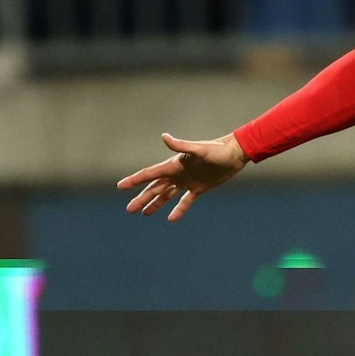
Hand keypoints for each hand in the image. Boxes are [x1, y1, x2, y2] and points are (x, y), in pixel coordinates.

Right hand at [116, 132, 247, 220]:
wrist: (234, 154)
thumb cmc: (217, 149)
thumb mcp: (199, 149)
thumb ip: (180, 146)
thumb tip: (164, 136)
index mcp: (174, 165)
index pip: (149, 174)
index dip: (134, 180)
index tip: (120, 186)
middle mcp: (177, 174)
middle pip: (155, 188)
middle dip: (141, 198)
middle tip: (129, 209)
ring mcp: (187, 181)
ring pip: (166, 195)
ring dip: (155, 204)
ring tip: (144, 213)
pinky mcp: (199, 188)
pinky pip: (185, 201)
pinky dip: (178, 210)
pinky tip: (171, 218)